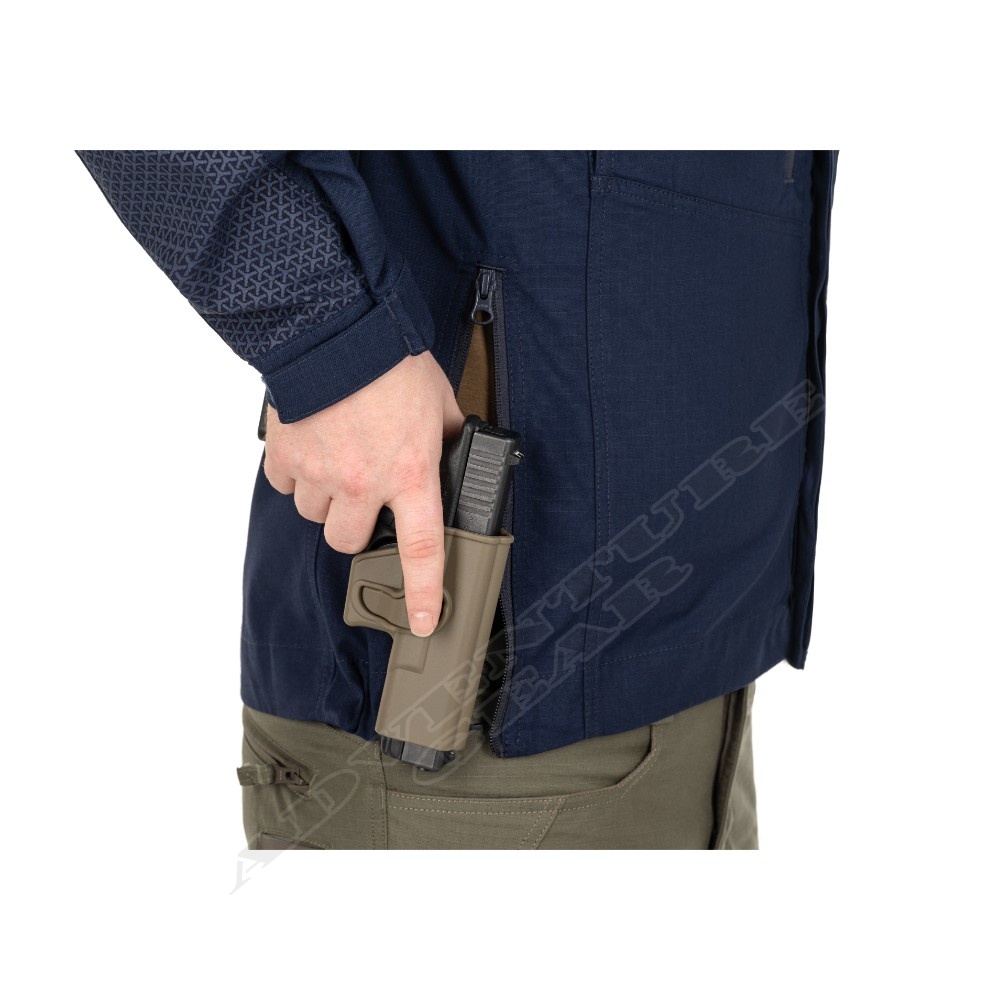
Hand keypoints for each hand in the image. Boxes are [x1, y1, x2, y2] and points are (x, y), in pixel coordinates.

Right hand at [263, 352, 464, 635]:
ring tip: (336, 457)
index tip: (421, 622)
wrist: (338, 330)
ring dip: (325, 496)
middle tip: (362, 494)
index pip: (422, 550)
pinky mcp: (286, 456)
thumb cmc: (393, 361)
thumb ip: (448, 437)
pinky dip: (295, 474)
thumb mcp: (441, 402)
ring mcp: (320, 472)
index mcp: (411, 474)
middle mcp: (364, 483)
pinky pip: (285, 485)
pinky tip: (311, 444)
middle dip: (354, 524)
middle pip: (348, 540)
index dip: (422, 594)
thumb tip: (459, 452)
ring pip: (314, 515)